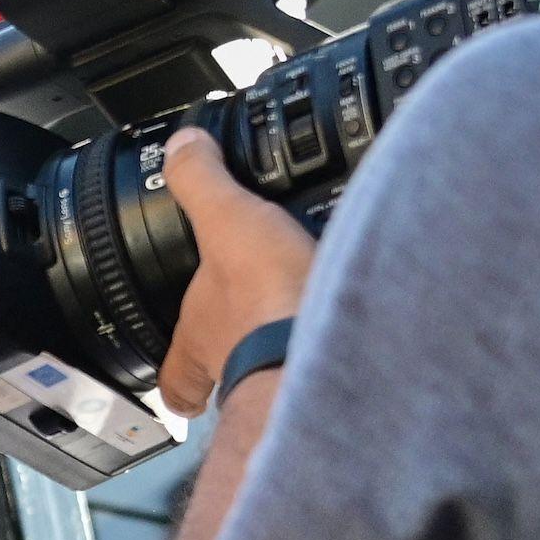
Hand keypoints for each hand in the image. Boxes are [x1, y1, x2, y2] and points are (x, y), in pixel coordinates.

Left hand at [155, 126, 315, 415]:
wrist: (334, 344)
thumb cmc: (267, 298)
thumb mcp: (226, 219)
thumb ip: (202, 182)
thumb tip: (181, 147)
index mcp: (201, 336)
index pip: (177, 375)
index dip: (179, 383)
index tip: (183, 391)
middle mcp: (238, 367)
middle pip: (233, 372)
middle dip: (243, 350)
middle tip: (258, 329)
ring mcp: (285, 376)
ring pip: (281, 371)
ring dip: (291, 345)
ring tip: (312, 314)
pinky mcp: (334, 369)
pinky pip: (333, 360)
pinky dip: (342, 341)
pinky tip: (361, 318)